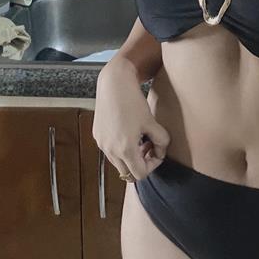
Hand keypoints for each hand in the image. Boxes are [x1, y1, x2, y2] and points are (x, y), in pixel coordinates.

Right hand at [93, 56, 169, 180]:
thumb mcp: (151, 122)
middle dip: (141, 163)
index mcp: (125, 149)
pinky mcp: (97, 136)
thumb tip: (161, 152)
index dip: (153, 165)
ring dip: (130, 157)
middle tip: (149, 146)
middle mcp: (110, 150)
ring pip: (118, 163)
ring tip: (139, 138)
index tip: (157, 150)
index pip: (140, 174)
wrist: (113, 84)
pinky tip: (127, 131)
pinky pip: (110, 151)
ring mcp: (101, 144)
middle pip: (128, 172)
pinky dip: (120, 148)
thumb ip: (161, 141)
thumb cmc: (133, 102)